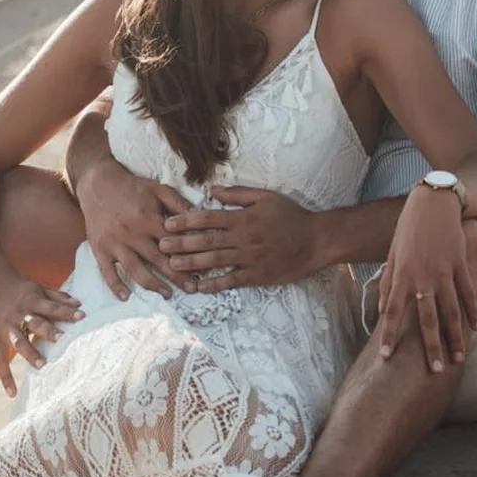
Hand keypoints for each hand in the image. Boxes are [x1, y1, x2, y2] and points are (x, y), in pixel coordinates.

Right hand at [0, 270, 83, 397]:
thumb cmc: (20, 286)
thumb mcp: (39, 287)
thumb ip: (58, 296)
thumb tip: (79, 304)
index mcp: (32, 300)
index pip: (52, 307)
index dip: (66, 311)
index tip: (82, 315)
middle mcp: (19, 314)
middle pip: (34, 323)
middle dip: (48, 332)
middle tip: (61, 340)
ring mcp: (6, 326)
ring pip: (18, 342)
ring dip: (29, 353)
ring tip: (42, 365)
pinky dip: (5, 376)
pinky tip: (12, 393)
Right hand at [76, 156, 192, 299]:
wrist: (97, 183)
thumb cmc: (132, 187)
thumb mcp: (158, 188)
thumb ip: (178, 203)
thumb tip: (198, 217)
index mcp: (148, 218)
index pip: (173, 242)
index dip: (189, 255)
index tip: (202, 268)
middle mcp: (132, 233)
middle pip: (158, 260)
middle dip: (177, 276)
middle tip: (191, 289)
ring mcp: (115, 242)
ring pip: (135, 269)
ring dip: (152, 284)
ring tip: (167, 294)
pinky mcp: (99, 248)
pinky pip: (107, 271)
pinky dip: (115, 285)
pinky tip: (126, 297)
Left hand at [159, 186, 321, 291]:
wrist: (316, 240)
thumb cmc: (291, 216)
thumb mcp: (266, 197)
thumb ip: (238, 194)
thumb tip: (212, 190)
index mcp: (243, 218)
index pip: (208, 218)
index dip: (186, 222)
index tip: (168, 224)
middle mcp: (243, 238)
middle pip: (206, 241)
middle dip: (181, 244)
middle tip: (161, 246)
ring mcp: (250, 258)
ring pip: (215, 261)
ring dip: (192, 264)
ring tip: (172, 265)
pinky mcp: (258, 275)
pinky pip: (233, 280)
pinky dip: (216, 284)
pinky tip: (200, 287)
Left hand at [374, 192, 476, 373]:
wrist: (433, 202)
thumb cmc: (408, 229)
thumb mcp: (392, 254)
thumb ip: (388, 283)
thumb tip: (381, 311)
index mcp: (401, 275)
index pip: (391, 312)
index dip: (388, 335)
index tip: (385, 357)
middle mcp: (422, 277)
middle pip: (426, 319)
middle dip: (430, 346)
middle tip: (434, 370)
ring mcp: (444, 271)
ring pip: (451, 311)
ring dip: (455, 337)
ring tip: (458, 358)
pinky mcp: (460, 264)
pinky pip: (468, 292)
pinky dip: (472, 310)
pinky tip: (476, 327)